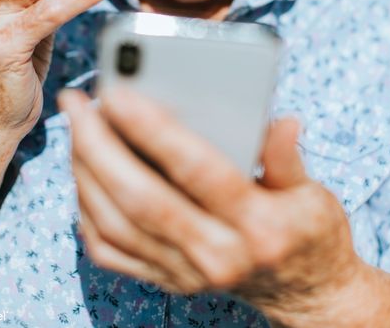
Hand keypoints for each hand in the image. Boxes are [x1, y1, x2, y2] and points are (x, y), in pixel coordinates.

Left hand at [59, 87, 362, 325]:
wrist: (306, 296)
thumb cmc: (310, 233)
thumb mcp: (313, 193)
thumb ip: (288, 158)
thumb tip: (281, 123)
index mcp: (258, 224)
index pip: (198, 170)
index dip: (155, 129)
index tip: (119, 92)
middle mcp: (217, 254)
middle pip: (141, 198)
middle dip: (98, 145)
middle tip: (76, 102)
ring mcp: (186, 273)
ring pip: (116, 224)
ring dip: (85, 171)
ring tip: (76, 127)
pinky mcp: (167, 281)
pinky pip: (110, 251)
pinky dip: (86, 210)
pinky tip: (83, 173)